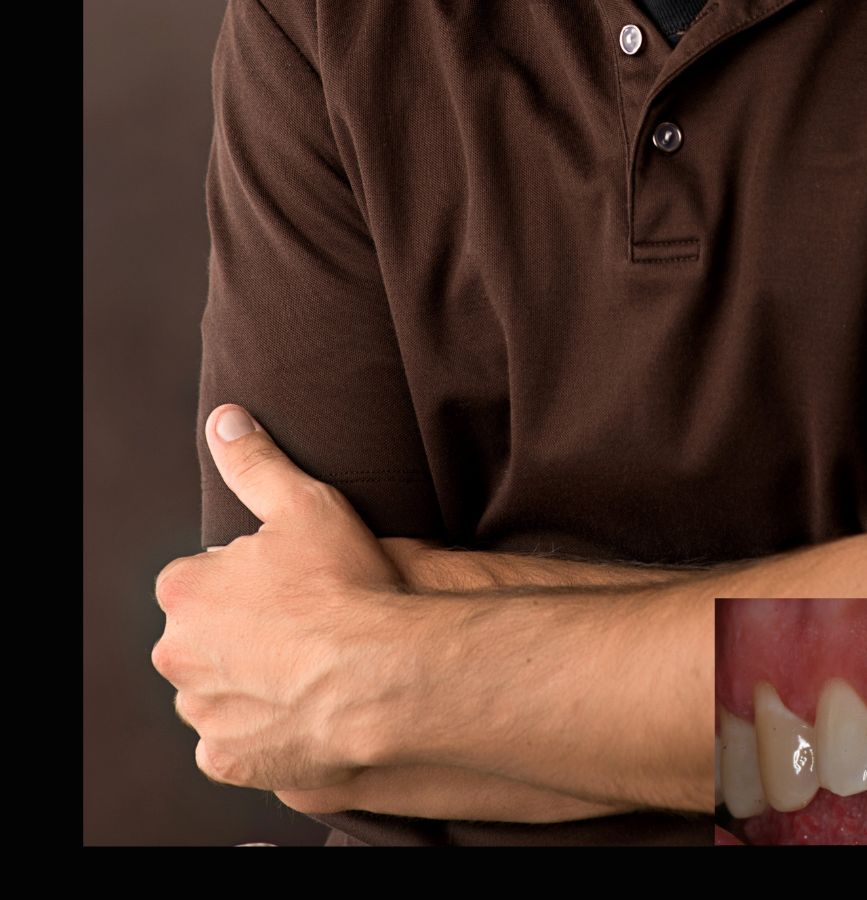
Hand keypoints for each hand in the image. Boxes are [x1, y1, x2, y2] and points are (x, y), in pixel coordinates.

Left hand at [153, 406, 410, 791]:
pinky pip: (233, 740)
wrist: (377, 676)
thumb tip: (223, 420)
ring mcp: (201, 712)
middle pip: (202, 636)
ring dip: (247, 678)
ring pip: (216, 688)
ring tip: (306, 663)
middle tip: (301, 620)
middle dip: (239, 629)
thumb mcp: (305, 503)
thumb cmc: (343, 583)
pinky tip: (301, 707)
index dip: (246, 577)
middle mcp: (176, 654)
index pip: (199, 579)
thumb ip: (256, 462)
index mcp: (185, 591)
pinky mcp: (226, 759)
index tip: (286, 580)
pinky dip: (260, 727)